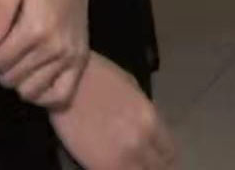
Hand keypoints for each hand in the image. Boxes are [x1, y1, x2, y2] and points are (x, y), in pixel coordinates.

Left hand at [0, 0, 92, 109]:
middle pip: (11, 78)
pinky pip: (61, 96)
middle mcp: (56, 47)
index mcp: (36, 27)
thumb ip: (0, 11)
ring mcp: (71, 55)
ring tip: (13, 56)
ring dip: (16, 79)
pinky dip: (44, 95)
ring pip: (31, 91)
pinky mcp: (81, 58)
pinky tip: (33, 76)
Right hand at [49, 52, 176, 169]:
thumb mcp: (131, 86)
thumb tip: (151, 125)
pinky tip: (114, 164)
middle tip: (143, 162)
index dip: (165, 157)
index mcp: (151, 121)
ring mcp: (121, 159)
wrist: (64, 81)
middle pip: (158, 169)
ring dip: (136, 168)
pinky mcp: (99, 167)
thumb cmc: (97, 75)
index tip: (158, 157)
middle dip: (153, 166)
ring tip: (128, 162)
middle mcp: (141, 144)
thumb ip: (144, 110)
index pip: (169, 152)